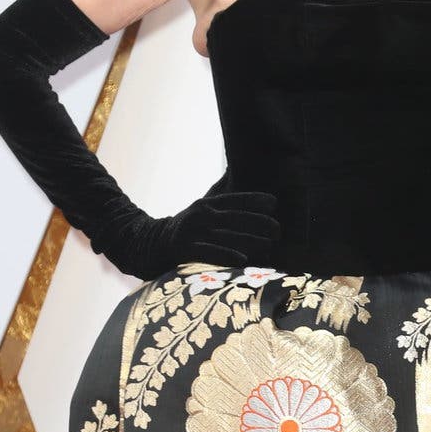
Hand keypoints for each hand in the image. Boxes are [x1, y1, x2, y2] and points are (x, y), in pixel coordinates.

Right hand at [132, 186, 281, 275]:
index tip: (274, 202)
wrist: (152, 246)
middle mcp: (200, 215)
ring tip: (269, 245)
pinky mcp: (184, 249)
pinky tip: (243, 259)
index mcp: (206, 204)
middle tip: (278, 229)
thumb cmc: (187, 229)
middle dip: (258, 223)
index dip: (254, 200)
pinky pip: (209, 252)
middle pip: (234, 218)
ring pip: (225, 236)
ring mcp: (192, 232)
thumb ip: (221, 198)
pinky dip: (226, 255)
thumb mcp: (201, 210)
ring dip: (249, 240)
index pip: (234, 199)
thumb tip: (237, 172)